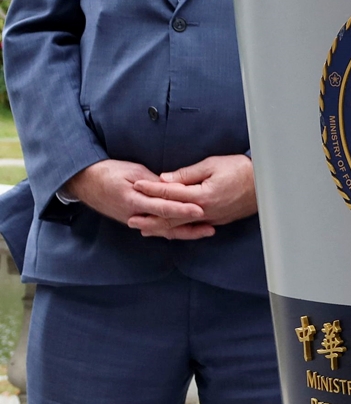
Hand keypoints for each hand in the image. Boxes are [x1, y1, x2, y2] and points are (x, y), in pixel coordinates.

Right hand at [64, 159, 206, 234]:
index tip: (200, 210)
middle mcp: (134, 215)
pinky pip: (155, 229)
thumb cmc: (110, 172)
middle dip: (189, 228)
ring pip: (161, 231)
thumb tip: (174, 188)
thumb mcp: (133, 171)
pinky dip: (171, 231)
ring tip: (205, 232)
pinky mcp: (133, 221)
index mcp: (134, 200)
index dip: (182, 209)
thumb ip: (154, 183)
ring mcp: (133, 220)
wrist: (86, 181)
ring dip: (184, 232)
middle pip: (165, 225)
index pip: (162, 207)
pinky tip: (186, 232)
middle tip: (211, 228)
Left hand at [130, 154, 257, 239]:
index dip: (151, 188)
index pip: (169, 192)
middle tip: (130, 218)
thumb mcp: (213, 165)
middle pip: (170, 216)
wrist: (266, 185)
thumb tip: (165, 178)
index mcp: (201, 195)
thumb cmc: (241, 170)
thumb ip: (187, 174)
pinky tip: (169, 230)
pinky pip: (192, 228)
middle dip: (149, 216)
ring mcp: (210, 218)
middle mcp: (203, 211)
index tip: (137, 185)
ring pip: (180, 226)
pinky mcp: (217, 221)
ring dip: (160, 227)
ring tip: (143, 229)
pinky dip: (177, 230)